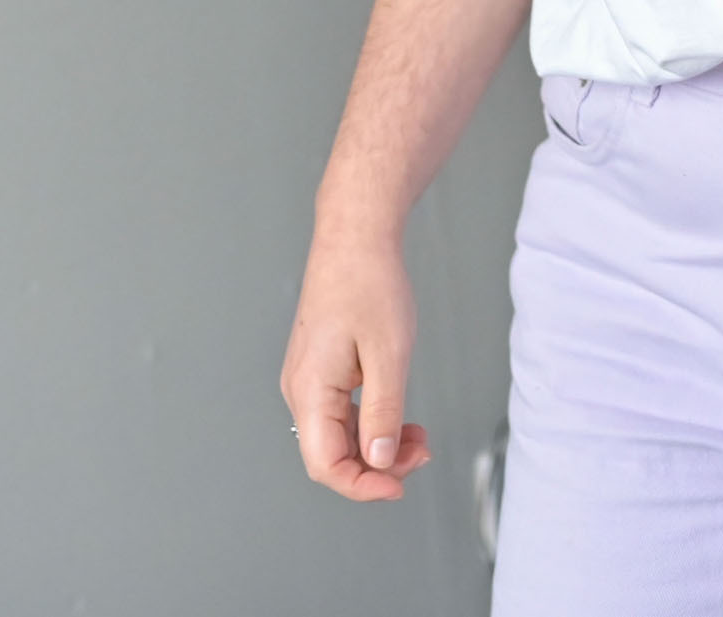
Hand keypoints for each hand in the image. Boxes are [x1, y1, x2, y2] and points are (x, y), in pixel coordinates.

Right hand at [281, 221, 432, 501]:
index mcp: (309, 389)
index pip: (326, 464)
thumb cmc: (369, 283)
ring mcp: (309, 379)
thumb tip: (378, 462)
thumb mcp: (389, 355)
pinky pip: (341, 413)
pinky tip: (400, 419)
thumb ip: (383, 413)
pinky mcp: (321, 369)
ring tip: (418, 437)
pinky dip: (371, 423)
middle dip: (377, 465)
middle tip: (421, 452)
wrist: (355, 237)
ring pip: (338, 435)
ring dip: (377, 445)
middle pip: (332, 454)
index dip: (363, 485)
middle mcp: (300, 389)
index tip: (399, 486)